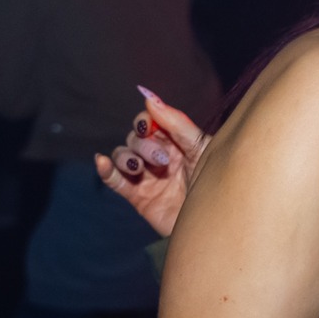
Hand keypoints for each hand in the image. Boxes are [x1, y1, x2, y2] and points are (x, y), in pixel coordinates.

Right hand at [95, 86, 209, 237]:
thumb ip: (177, 123)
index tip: (149, 126)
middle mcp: (159, 156)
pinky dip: (106, 170)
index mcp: (176, 141)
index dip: (146, 121)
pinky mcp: (138, 196)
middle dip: (143, 145)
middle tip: (162, 161)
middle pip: (135, 138)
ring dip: (126, 157)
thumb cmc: (216, 182)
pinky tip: (102, 162)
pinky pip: (114, 180)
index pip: (150, 122)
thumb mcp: (201, 148)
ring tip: (139, 168)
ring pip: (122, 156)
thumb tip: (149, 97)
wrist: (215, 221)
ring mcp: (147, 176)